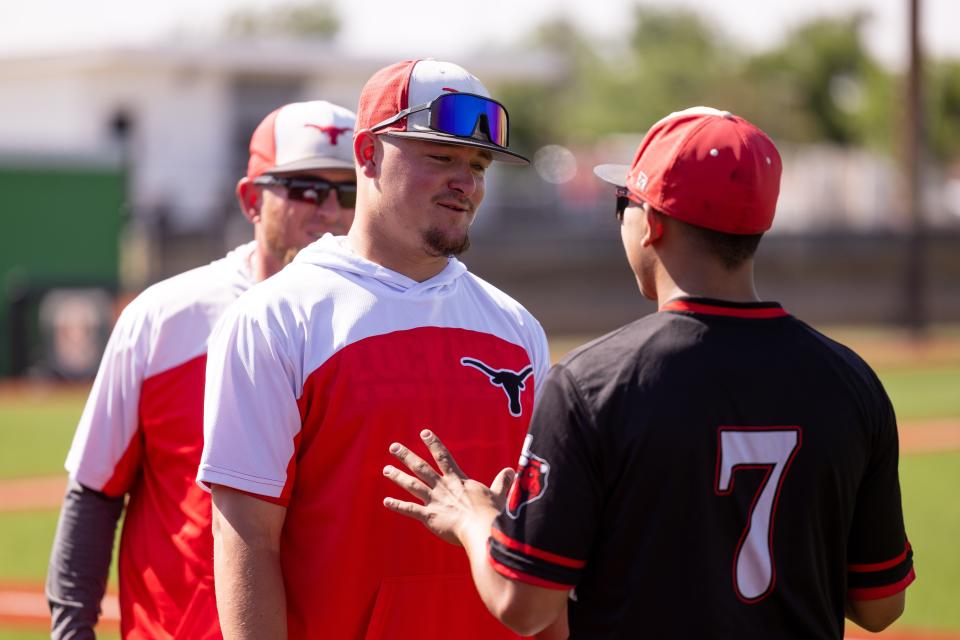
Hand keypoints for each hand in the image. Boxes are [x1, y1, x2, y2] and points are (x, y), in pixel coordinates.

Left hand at [383, 429, 515, 545]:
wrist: (482, 530)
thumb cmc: (492, 514)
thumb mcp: (499, 495)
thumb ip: (502, 482)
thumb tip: (511, 471)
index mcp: (458, 480)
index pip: (443, 457)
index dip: (433, 444)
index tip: (424, 433)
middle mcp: (443, 487)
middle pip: (421, 468)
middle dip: (406, 456)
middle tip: (393, 447)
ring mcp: (434, 501)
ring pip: (412, 485)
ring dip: (398, 476)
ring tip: (386, 469)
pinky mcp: (429, 517)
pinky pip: (410, 509)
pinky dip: (397, 505)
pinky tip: (386, 501)